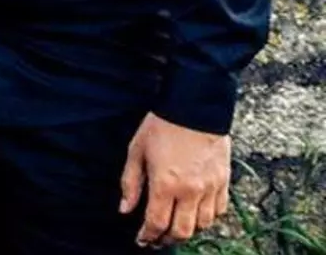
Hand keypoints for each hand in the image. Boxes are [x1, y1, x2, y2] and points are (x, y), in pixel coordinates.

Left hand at [120, 112, 231, 246]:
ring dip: (188, 231)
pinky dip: (208, 218)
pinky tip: (196, 214)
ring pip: (203, 225)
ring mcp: (210, 187)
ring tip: (175, 228)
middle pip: (182, 231)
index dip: (147, 236)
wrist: (194, 107)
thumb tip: (125, 210)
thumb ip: (131, 183)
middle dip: (166, 239)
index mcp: (165, 184)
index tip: (141, 240)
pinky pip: (219, 210)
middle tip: (156, 239)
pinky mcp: (224, 181)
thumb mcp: (136, 151)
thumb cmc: (161, 126)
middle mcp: (190, 191)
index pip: (156, 222)